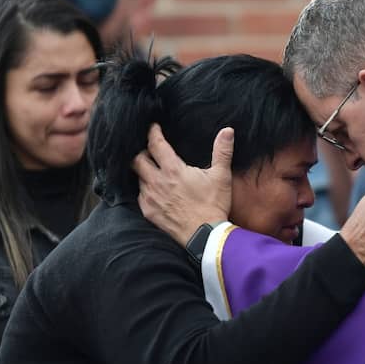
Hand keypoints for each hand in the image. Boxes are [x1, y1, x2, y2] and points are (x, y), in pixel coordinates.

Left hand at [133, 124, 233, 245]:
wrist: (206, 236)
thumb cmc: (213, 205)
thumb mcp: (221, 176)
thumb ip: (222, 151)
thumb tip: (227, 130)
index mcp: (173, 170)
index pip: (155, 144)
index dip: (152, 133)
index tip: (153, 127)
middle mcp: (157, 182)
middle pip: (137, 160)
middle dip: (142, 152)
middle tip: (150, 151)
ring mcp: (150, 198)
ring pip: (138, 178)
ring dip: (143, 172)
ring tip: (152, 171)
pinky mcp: (149, 212)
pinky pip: (140, 196)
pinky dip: (145, 190)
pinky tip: (154, 191)